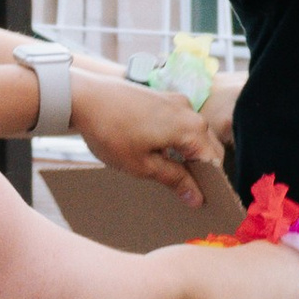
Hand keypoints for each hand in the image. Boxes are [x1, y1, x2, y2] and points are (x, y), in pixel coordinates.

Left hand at [70, 61, 228, 202]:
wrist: (83, 97)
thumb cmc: (111, 132)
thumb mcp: (142, 165)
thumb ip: (174, 180)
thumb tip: (197, 197)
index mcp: (191, 128)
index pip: (214, 162)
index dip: (210, 184)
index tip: (200, 201)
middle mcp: (190, 111)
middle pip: (207, 146)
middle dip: (201, 170)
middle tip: (184, 192)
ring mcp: (176, 101)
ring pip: (194, 134)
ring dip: (187, 155)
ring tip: (168, 174)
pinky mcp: (162, 97)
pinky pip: (180, 123)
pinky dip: (177, 140)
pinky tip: (158, 153)